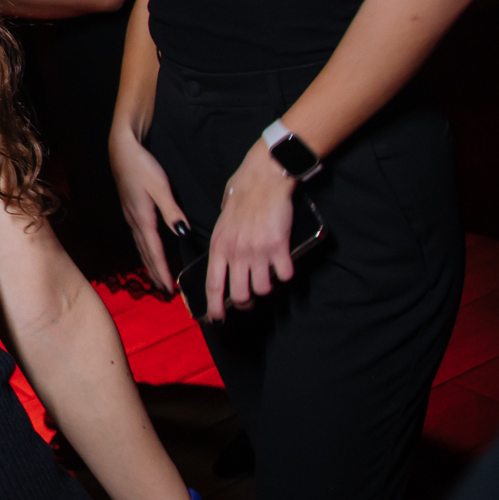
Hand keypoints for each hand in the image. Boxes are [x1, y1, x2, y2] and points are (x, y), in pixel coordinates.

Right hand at [108, 127, 186, 294]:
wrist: (121, 150)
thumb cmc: (142, 166)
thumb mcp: (160, 186)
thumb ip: (172, 210)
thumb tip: (183, 233)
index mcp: (143, 218)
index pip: (154, 251)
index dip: (162, 270)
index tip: (169, 289)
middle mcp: (134, 221)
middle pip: (146, 253)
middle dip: (155, 273)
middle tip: (164, 292)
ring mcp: (130, 216)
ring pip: (141, 247)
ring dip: (149, 264)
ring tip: (156, 279)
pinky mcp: (130, 210)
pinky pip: (138, 238)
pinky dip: (145, 251)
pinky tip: (148, 252)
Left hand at [203, 142, 296, 322]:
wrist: (262, 179)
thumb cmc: (241, 198)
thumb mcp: (222, 224)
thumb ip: (223, 245)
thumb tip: (224, 265)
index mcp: (218, 247)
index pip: (213, 285)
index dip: (214, 307)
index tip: (216, 319)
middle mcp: (236, 252)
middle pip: (239, 295)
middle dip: (246, 303)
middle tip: (251, 299)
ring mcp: (257, 251)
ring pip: (263, 289)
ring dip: (267, 288)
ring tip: (268, 277)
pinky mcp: (278, 246)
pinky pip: (284, 275)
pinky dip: (286, 275)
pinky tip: (284, 265)